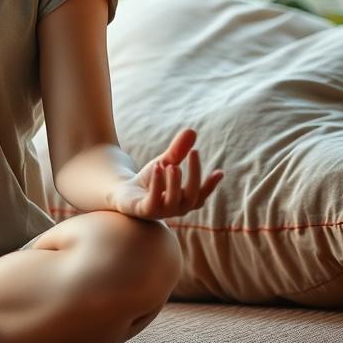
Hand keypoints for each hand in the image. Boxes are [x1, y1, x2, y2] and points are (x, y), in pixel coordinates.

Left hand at [108, 128, 223, 220]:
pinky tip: (157, 168)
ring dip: (174, 182)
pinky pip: (153, 200)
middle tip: (194, 152)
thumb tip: (192, 131)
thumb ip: (178, 151)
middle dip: (195, 174)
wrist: (123, 192)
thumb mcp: (165, 162)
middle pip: (192, 196)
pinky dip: (157, 184)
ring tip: (172, 165)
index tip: (220, 171)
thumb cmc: (149, 180)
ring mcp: (160, 212)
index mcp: (184, 200)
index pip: (201, 194)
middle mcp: (176, 209)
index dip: (211, 185)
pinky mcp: (144, 210)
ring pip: (174, 200)